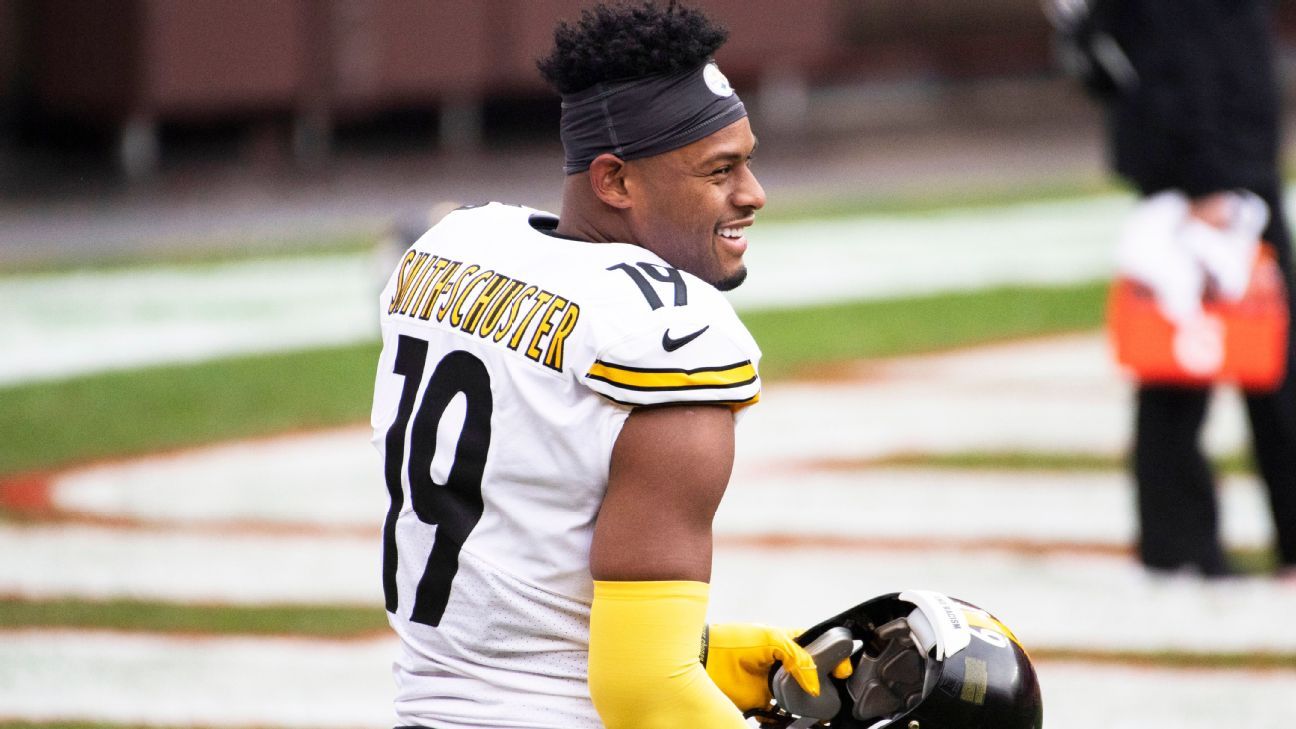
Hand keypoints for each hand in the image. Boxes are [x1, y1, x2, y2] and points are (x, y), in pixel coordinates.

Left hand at [704, 623, 850, 711]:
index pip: (818, 648)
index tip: (843, 670)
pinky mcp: (762, 701)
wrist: (705, 659)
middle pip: (812, 675)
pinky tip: (797, 717)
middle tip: (836, 692)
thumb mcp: (771, 638)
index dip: (833, 658)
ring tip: (824, 710)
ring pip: (799, 696)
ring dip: (810, 704)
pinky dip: (789, 717)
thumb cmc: (732, 640)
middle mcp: (783, 662)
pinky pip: (780, 713)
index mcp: (788, 641)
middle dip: (824, 684)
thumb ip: (798, 657)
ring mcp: (773, 682)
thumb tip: (814, 684)